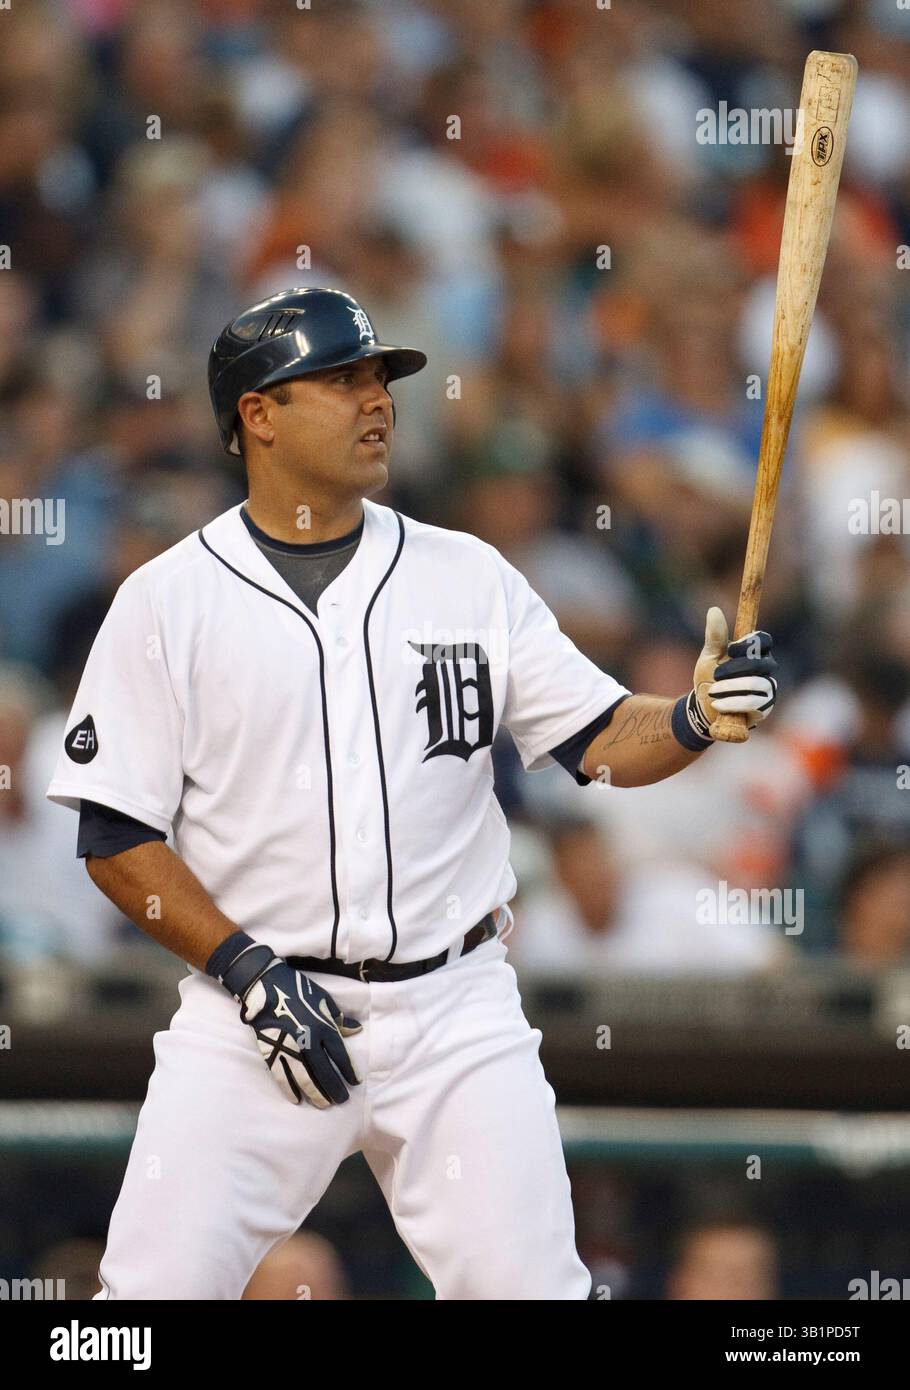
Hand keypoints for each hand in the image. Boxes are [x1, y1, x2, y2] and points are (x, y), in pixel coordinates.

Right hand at [206, 932, 361, 1107]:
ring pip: (305, 1078)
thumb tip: (356, 1030)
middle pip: (325, 1071)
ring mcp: (289, 1048)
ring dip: (316, 1093)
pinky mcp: (272, 1051)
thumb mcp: (324, 1000)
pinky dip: (289, 1089)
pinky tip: (297, 1099)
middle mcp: (309, 1041)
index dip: (348, 1071)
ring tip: (324, 1105)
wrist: (266, 986)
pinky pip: (282, 1075)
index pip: (340, 1055)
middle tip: (341, 1100)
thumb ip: (339, 1019)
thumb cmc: (298, 991)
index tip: (354, 1082)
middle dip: (334, 1088)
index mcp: (323, 1027)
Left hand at [693, 607, 777, 731]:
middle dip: (735, 669)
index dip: (749, 644)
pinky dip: (733, 703)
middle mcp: (766, 669)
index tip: (730, 650)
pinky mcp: (764, 708)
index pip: (764, 640)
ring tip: (713, 691)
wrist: (703, 707)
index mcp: (755, 652)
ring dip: (731, 687)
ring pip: (756, 684)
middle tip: (716, 674)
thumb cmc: (709, 678)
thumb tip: (714, 609)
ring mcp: (768, 689)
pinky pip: (754, 703)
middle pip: (761, 663)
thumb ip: (715, 636)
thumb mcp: (709, 655)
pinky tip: (718, 704)